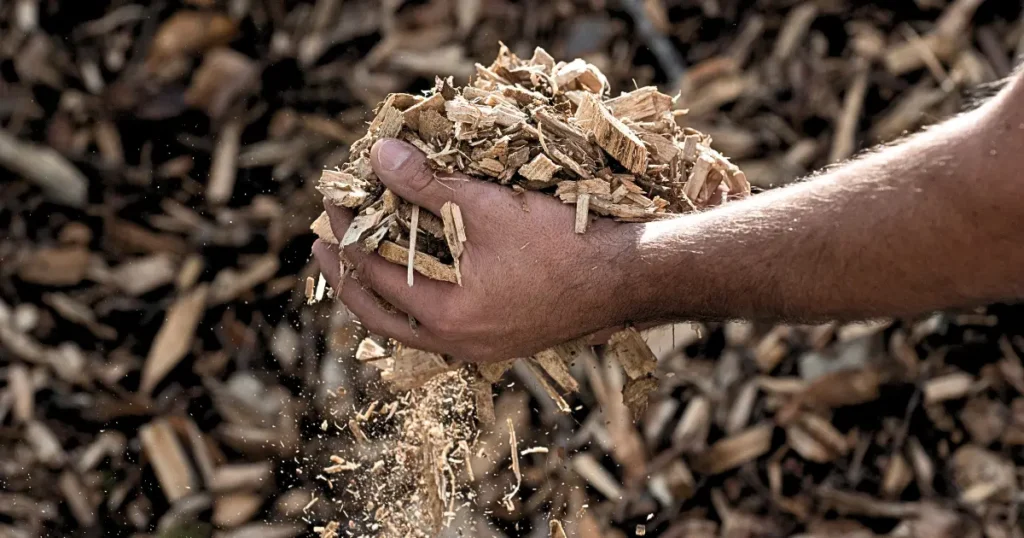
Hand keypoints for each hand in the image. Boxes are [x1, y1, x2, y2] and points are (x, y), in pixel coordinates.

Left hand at [312, 138, 641, 361]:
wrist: (626, 280)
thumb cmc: (561, 244)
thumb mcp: (488, 207)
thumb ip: (429, 184)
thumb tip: (380, 155)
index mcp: (446, 316)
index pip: (372, 272)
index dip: (346, 234)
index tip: (332, 203)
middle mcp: (457, 344)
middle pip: (378, 316)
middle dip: (345, 277)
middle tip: (322, 247)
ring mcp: (480, 348)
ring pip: (409, 328)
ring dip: (380, 293)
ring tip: (363, 263)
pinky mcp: (502, 342)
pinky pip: (439, 330)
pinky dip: (417, 303)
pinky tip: (421, 280)